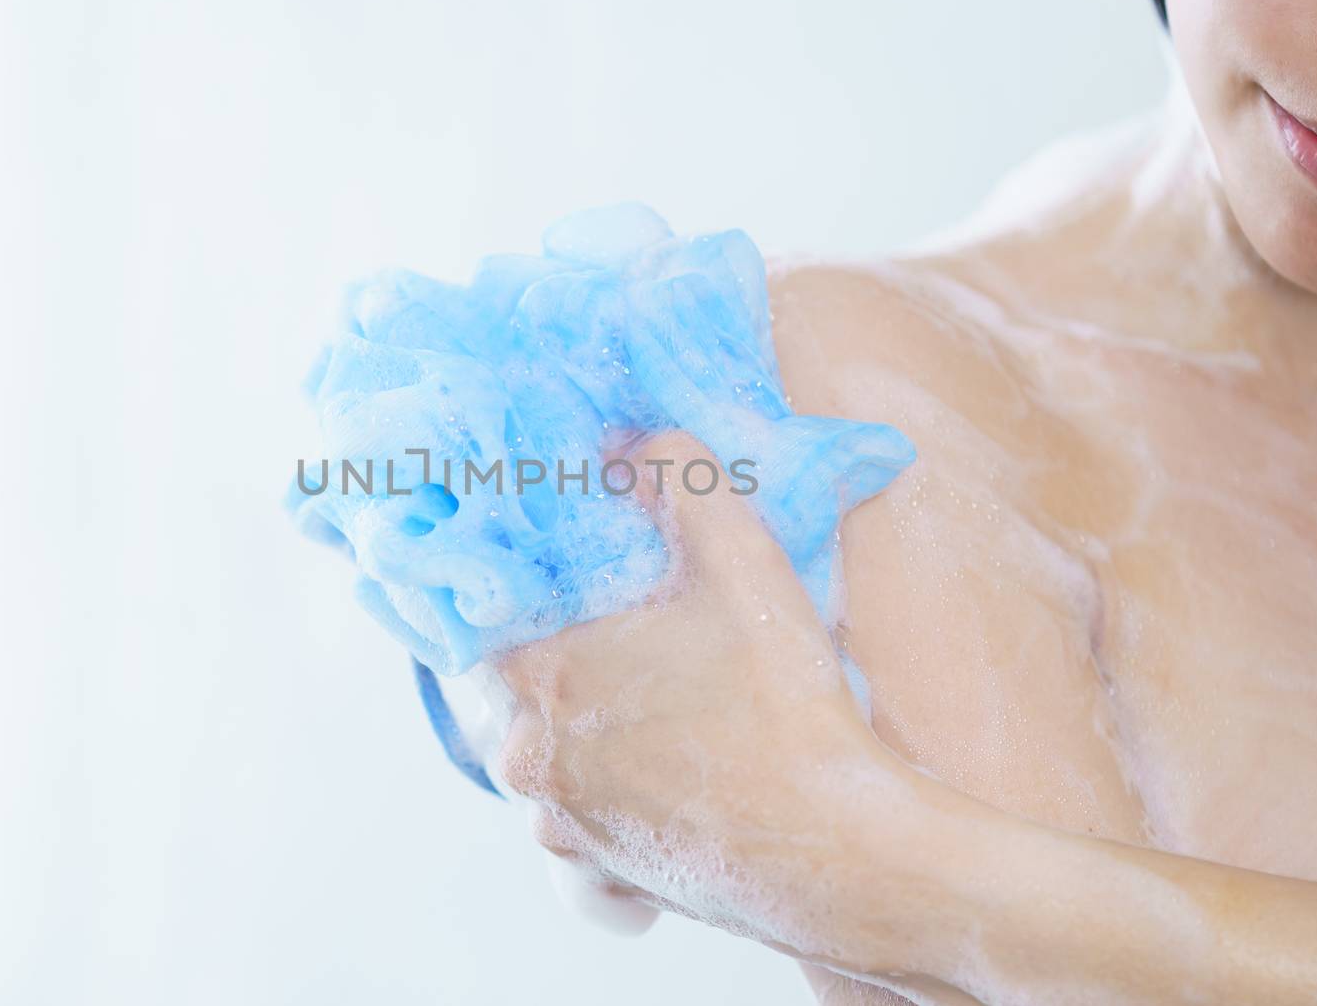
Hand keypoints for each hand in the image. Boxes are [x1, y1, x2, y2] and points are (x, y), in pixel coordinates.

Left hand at [494, 433, 945, 971]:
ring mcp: (561, 828)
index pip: (476, 618)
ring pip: (543, 757)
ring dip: (579, 731)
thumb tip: (638, 439)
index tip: (547, 578)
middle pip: (508, 690)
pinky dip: (606, 798)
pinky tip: (663, 774)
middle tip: (612, 637)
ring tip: (649, 706)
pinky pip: (578, 824)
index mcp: (540, 680)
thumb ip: (681, 480)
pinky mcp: (601, 876)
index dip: (511, 591)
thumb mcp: (742, 561)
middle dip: (551, 660)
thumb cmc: (786, 708)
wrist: (840, 853)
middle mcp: (529, 761)